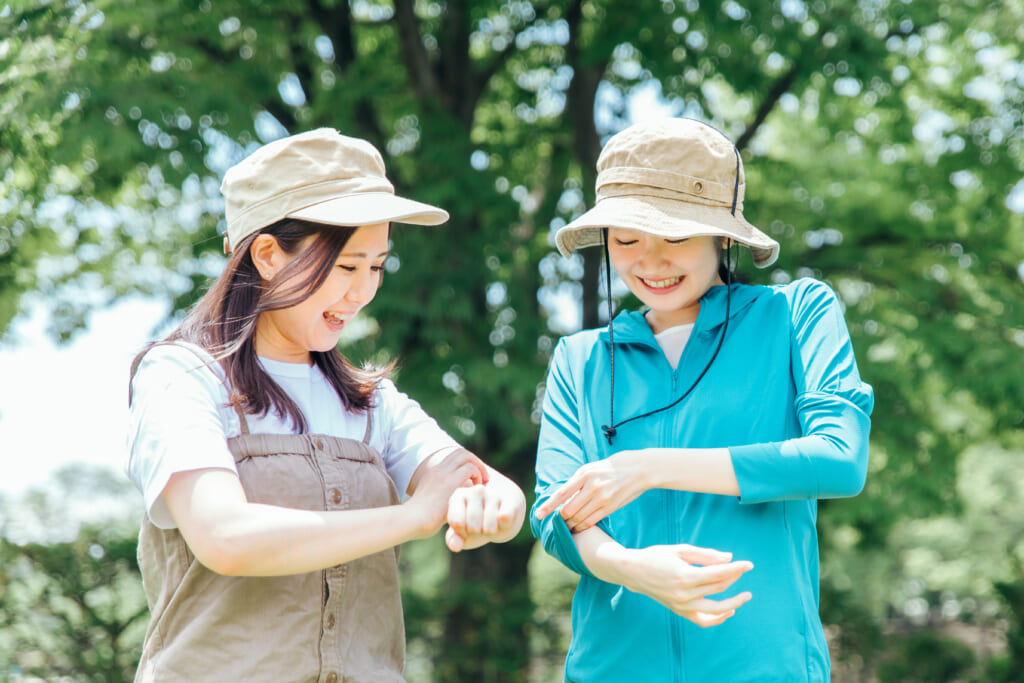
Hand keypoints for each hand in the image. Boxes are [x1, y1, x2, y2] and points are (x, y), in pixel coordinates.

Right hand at [405, 449, 488, 539]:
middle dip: (475, 461)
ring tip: (482, 482)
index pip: (453, 456)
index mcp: (432, 472)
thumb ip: (446, 497)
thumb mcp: (434, 504)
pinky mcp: (450, 480)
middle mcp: (438, 468)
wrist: (413, 520)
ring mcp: (443, 472)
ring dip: (478, 467)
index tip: (474, 477)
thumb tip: (460, 499)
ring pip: (466, 456)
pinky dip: (478, 476)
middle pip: (461, 452)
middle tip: (483, 476)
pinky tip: (476, 489)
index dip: (467, 463)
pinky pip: (470, 468)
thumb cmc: (423, 520)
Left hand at [445, 472, 525, 551]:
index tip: (467, 526)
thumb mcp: (463, 531)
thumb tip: (455, 546)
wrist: (506, 510)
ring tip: (492, 523)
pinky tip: (504, 520)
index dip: (462, 532)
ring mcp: (495, 493)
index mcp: (459, 495)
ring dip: (491, 532)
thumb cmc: (479, 521)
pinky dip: (504, 527)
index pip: (457, 523)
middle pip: (473, 528)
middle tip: (482, 525)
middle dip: (477, 533)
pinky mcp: (512, 500)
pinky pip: (504, 520)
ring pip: (489, 528)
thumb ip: (453, 539)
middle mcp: (476, 490)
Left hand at [534, 450, 648, 531]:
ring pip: (578, 518)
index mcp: (584, 474)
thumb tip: (563, 496)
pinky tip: (577, 528)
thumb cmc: (612, 467)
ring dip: (569, 525)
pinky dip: (581, 526)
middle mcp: (592, 487)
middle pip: (568, 510)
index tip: (539, 514)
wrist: (639, 469)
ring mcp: (601, 498)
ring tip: (564, 527)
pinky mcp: (610, 507)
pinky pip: (590, 522)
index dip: (548, 506)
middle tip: (554, 522)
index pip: (561, 493)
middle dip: (560, 519)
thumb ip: (578, 480)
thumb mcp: (592, 467)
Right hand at [621, 543, 752, 626]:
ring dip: (734, 603)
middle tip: (743, 569)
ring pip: (715, 609)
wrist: (634, 572)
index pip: (718, 574)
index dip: (736, 568)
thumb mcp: (680, 550)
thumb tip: (729, 558)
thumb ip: (706, 555)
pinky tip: (729, 610)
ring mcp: (682, 606)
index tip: (749, 564)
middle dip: (734, 578)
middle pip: (719, 588)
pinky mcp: (680, 611)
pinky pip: (703, 621)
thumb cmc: (657, 556)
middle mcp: (685, 594)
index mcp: (685, 576)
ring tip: (746, 596)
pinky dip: (718, 618)